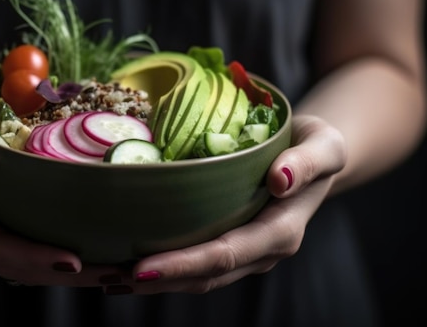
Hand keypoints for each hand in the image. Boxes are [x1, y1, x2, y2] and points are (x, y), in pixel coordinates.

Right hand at [0, 118, 115, 286]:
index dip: (35, 258)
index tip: (73, 261)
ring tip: (122, 271)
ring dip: (81, 275)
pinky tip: (104, 257)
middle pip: (28, 270)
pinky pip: (42, 257)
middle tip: (117, 273)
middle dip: (73, 276)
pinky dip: (74, 261)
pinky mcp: (10, 240)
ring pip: (39, 270)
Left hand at [101, 114, 346, 294]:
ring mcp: (242, 251)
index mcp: (280, 233)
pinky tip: (125, 262)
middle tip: (103, 276)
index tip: (141, 269)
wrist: (314, 157)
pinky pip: (193, 261)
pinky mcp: (228, 241)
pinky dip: (159, 266)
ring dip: (148, 280)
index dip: (184, 265)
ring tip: (102, 275)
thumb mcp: (324, 146)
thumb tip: (279, 179)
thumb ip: (307, 162)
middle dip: (153, 281)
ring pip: (193, 276)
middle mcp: (259, 251)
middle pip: (202, 276)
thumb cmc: (316, 147)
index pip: (225, 255)